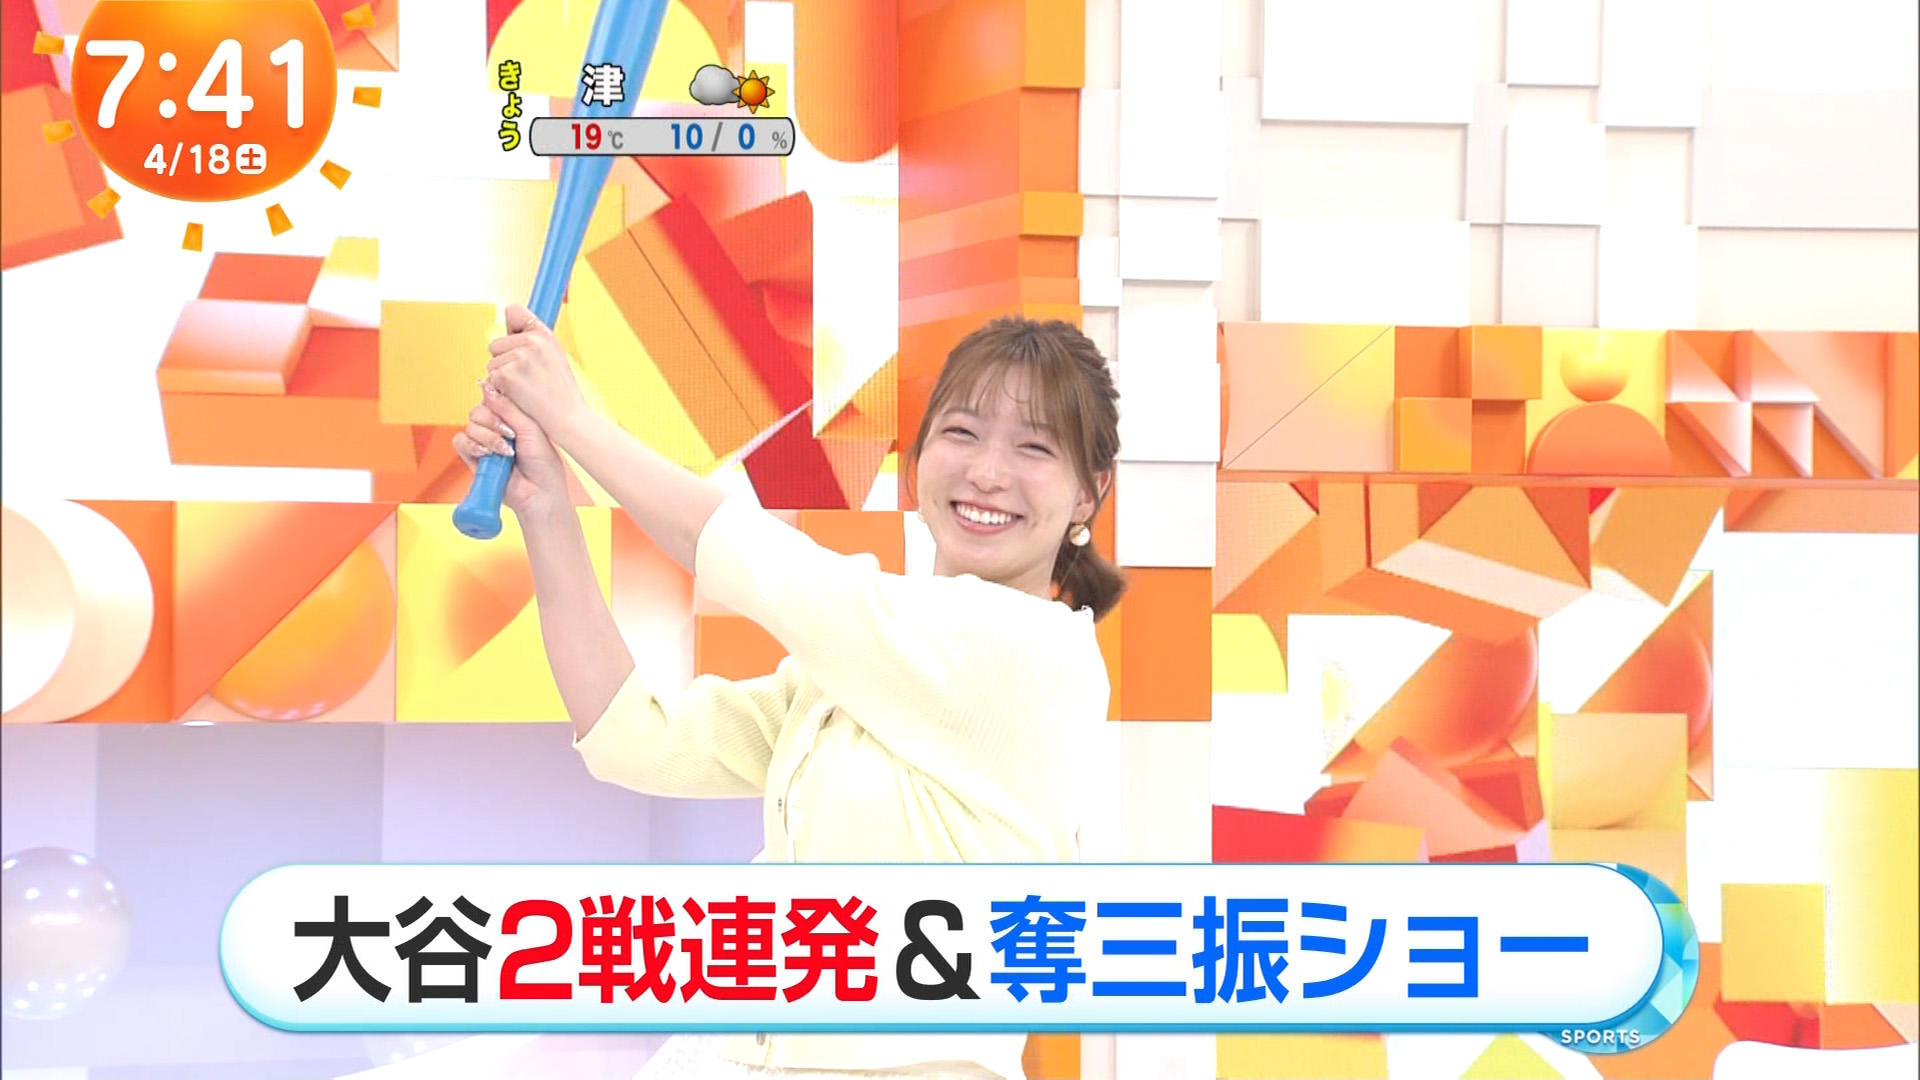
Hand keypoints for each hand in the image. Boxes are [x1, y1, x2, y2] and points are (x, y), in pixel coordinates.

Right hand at [452, 384, 570, 517]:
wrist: (539, 492)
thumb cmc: (543, 463)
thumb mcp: (531, 429)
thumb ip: (508, 408)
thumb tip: (487, 385)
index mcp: (513, 416)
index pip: (494, 397)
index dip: (496, 400)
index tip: (507, 411)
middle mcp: (497, 427)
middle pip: (479, 410)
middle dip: (492, 421)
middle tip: (510, 434)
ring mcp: (485, 442)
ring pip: (470, 425)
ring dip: (487, 436)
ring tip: (506, 451)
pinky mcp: (473, 457)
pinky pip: (460, 441)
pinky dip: (472, 445)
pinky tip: (487, 454)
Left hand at [484, 303, 589, 438]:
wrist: (567, 416)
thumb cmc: (560, 390)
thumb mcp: (554, 355)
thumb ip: (533, 340)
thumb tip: (509, 324)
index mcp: (544, 333)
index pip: (513, 311)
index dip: (511, 327)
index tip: (516, 338)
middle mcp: (531, 341)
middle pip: (496, 344)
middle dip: (505, 360)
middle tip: (527, 378)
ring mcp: (518, 357)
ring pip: (492, 363)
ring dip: (502, 378)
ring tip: (526, 388)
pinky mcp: (506, 375)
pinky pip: (491, 378)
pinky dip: (501, 390)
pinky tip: (519, 396)